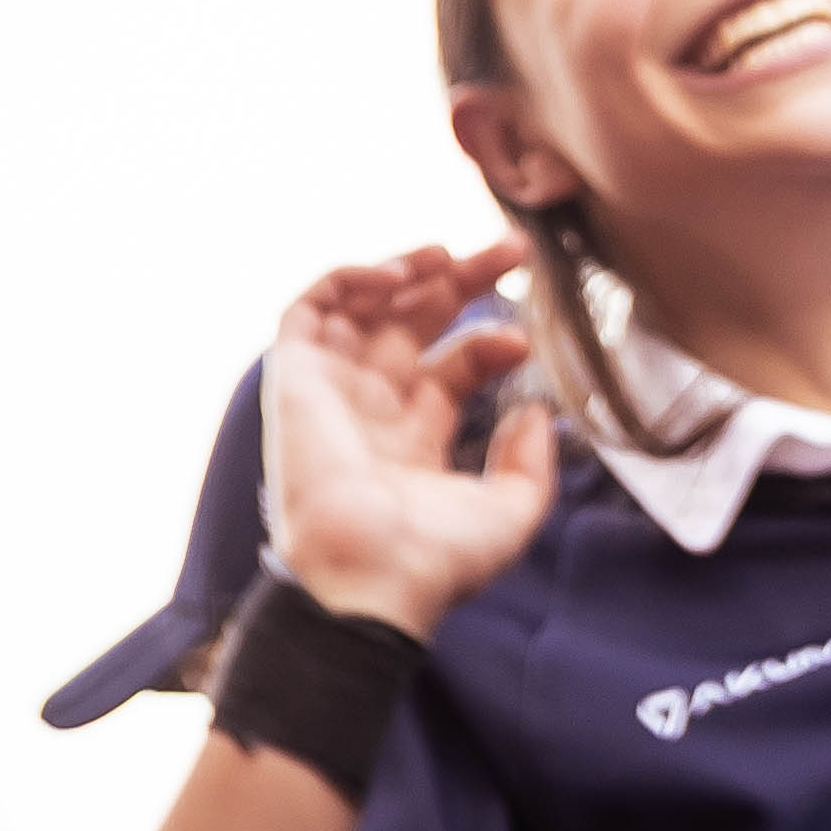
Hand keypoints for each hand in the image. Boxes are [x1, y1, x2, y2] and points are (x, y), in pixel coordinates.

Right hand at [257, 244, 559, 634]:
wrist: (370, 580)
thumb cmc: (435, 560)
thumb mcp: (509, 513)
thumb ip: (531, 462)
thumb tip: (536, 411)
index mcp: (414, 440)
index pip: (453, 365)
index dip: (489, 340)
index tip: (523, 339)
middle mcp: (371, 409)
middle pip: (414, 322)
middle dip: (461, 280)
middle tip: (513, 250)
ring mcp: (332, 392)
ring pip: (361, 306)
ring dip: (403, 269)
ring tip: (446, 255)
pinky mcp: (295, 380)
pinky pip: (307, 312)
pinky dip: (347, 279)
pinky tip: (398, 277)